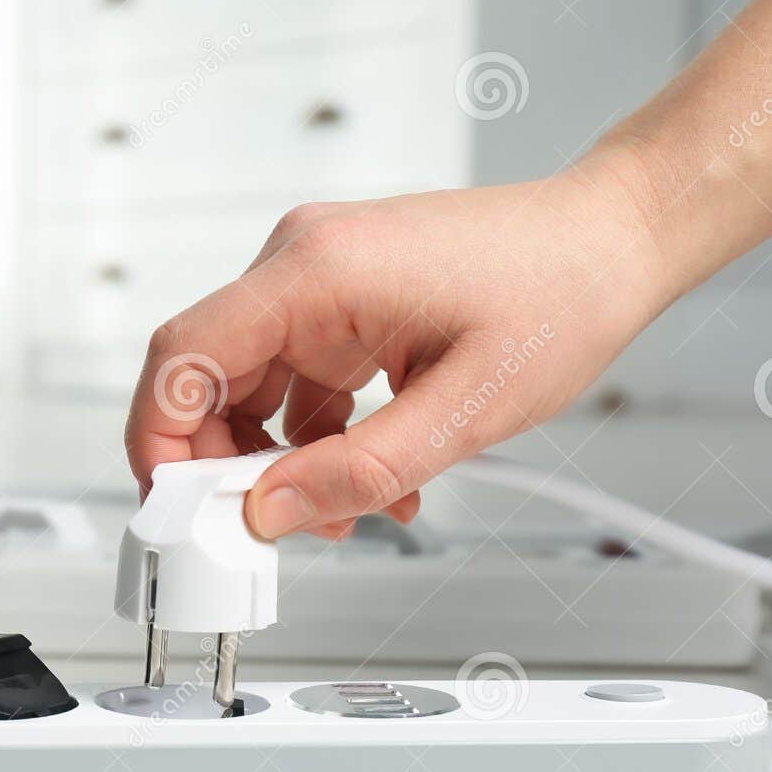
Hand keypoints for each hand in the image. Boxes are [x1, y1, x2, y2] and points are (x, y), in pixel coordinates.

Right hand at [124, 153, 671, 539]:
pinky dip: (314, 438)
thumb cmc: (561, 293)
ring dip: (278, 461)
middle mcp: (302, 264)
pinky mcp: (338, 303)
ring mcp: (317, 281)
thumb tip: (269, 512)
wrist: (613, 241)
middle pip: (205, 377)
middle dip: (225, 467)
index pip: (183, 356)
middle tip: (263, 529)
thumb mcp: (465, 409)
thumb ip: (357, 470)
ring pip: (248, 388)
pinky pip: (292, 381)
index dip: (158, 441)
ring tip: (345, 509)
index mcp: (316, 271)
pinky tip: (371, 475)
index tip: (171, 509)